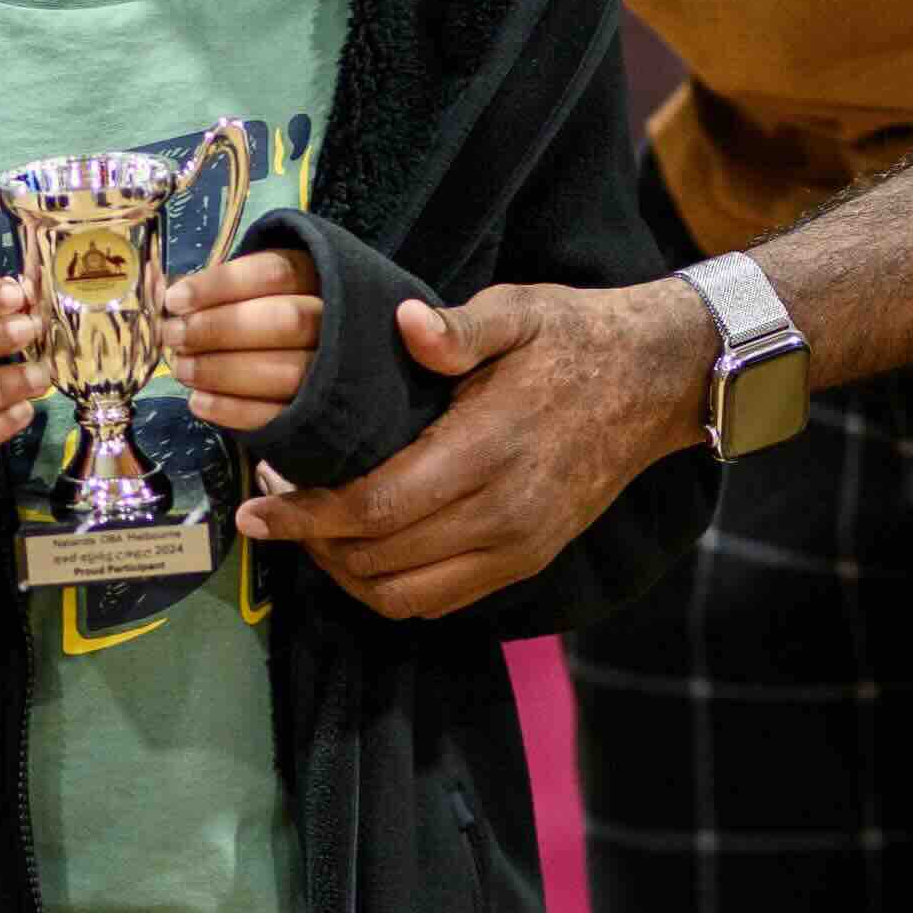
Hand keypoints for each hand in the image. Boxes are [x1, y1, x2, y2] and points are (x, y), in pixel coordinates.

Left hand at [168, 242, 325, 433]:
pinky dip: (233, 410)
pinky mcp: (320, 416)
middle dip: (220, 329)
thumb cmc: (278, 312)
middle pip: (285, 321)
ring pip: (285, 372)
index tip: (176, 299)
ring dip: (221, 371)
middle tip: (174, 335)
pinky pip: (279, 415)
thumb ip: (224, 289)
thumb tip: (168, 294)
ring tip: (182, 369)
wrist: (332, 363)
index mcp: (321, 278)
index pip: (275, 273)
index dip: (222, 285)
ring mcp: (335, 372)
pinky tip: (198, 402)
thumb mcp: (261, 287)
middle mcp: (337, 322)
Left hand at [238, 276, 711, 621]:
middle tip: (274, 507)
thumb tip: (405, 325)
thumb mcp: (520, 311)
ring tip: (313, 533)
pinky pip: (440, 601)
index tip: (255, 507)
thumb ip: (460, 326)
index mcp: (488, 449)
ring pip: (404, 595)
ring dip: (347, 574)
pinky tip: (364, 549)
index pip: (375, 507)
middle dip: (313, 544)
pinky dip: (390, 588)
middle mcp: (502, 514)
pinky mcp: (527, 560)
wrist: (658, 382)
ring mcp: (518, 547)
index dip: (306, 516)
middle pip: (378, 560)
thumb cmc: (576, 338)